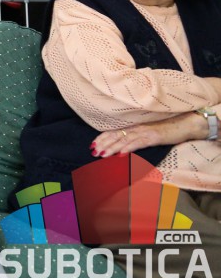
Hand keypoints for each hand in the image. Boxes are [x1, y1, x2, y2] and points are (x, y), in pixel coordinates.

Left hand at [92, 111, 210, 158]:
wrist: (185, 123)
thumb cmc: (168, 129)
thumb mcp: (149, 132)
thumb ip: (137, 137)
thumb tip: (125, 147)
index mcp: (134, 126)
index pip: (114, 131)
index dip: (103, 138)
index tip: (93, 145)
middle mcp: (137, 127)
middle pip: (116, 135)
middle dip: (103, 144)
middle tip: (93, 151)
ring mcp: (145, 131)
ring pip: (124, 139)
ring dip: (112, 147)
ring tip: (102, 154)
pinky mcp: (154, 137)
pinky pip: (139, 143)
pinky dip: (129, 148)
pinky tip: (121, 154)